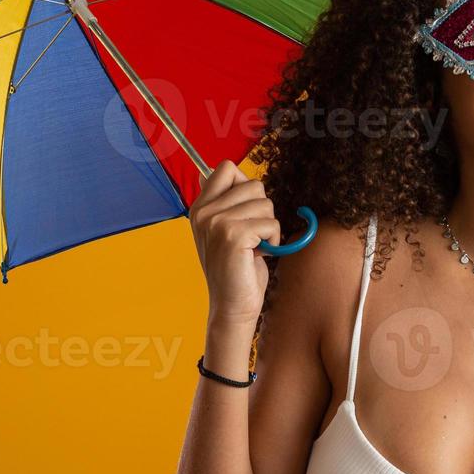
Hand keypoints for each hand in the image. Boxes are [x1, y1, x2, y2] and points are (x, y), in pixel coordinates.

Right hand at [190, 160, 281, 326]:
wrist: (232, 305)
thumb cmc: (236, 268)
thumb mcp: (224, 230)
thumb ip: (224, 201)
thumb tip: (219, 170)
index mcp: (200, 207)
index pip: (226, 168)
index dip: (245, 186)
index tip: (244, 212)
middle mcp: (204, 212)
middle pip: (254, 184)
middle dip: (262, 210)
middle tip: (251, 236)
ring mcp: (216, 222)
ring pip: (265, 203)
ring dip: (269, 227)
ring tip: (254, 247)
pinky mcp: (233, 235)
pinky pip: (271, 223)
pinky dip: (273, 240)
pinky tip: (258, 255)